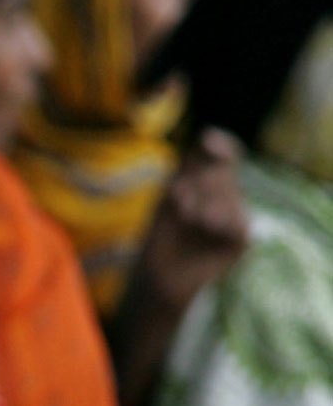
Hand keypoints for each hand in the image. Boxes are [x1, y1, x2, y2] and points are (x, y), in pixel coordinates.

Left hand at [137, 127, 250, 309]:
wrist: (161, 271)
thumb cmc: (162, 229)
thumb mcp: (171, 190)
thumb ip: (192, 163)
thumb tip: (209, 135)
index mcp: (211, 181)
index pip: (223, 153)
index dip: (220, 145)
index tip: (208, 142)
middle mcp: (229, 195)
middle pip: (220, 171)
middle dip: (196, 182)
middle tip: (179, 203)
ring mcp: (238, 217)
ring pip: (226, 195)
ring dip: (198, 205)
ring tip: (187, 222)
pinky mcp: (243, 238)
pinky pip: (234, 220)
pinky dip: (213, 223)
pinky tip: (202, 232)